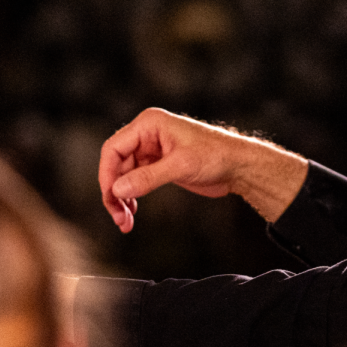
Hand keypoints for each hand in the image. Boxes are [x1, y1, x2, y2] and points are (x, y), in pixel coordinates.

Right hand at [98, 108, 307, 232]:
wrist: (239, 166)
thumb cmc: (216, 156)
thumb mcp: (180, 166)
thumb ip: (147, 178)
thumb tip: (118, 190)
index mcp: (149, 124)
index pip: (114, 148)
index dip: (107, 175)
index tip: (111, 199)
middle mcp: (147, 135)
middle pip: (116, 164)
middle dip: (114, 192)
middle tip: (119, 218)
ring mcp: (152, 150)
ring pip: (123, 176)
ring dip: (122, 199)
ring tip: (125, 222)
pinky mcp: (158, 165)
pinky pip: (135, 181)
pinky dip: (132, 197)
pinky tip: (133, 213)